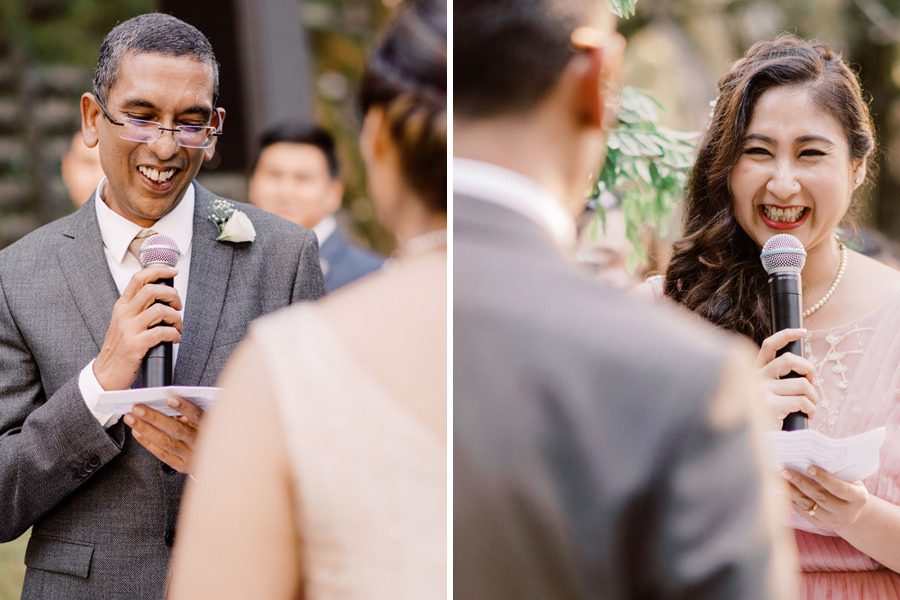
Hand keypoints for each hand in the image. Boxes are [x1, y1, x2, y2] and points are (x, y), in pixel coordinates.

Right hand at [94, 266, 182, 390]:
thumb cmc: (120, 348)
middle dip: (172, 295)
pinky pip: (161, 332)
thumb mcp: (124, 323)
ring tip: (178, 327)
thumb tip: (163, 297)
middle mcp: (124, 314)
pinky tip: (175, 338)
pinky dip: (174, 334)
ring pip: (160, 310)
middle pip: (152, 290)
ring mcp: (129, 329)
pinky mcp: (135, 345)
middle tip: (177, 306)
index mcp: (122, 306)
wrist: (106, 373)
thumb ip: (138, 309)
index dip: (158, 271)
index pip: (139, 279)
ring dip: (176, 318)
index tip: (172, 272)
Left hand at [124, 396, 203, 472]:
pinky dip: (148, 443)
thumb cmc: (209, 433)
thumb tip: (168, 402)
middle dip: (154, 418)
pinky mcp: (182, 465)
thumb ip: (192, 413)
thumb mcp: (209, 419)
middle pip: (176, 430)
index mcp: (210, 427)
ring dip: (145, 429)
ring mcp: (190, 456)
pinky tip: (137, 433)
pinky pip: (162, 454)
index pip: (198, 416)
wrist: (220, 459)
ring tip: (131, 419)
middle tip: (138, 408)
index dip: (185, 407)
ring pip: (165, 442)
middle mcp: (200, 443)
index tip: (170, 398)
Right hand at [754, 328, 817, 425]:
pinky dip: (812, 409)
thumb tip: (804, 378)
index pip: (768, 345)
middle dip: (808, 368)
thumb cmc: (761, 419)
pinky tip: (809, 415)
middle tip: (812, 382)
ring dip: (813, 395)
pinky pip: (802, 401)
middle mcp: (755, 378)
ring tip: (812, 405)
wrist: (747, 442)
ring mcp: (761, 391)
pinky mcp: (770, 406)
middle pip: (788, 360)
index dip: (787, 335)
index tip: (803, 331)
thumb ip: (775, 384)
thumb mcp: (763, 397)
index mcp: (753, 373)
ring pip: (801, 384)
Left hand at [782, 466, 868, 532]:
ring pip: (808, 505)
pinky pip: (802, 512)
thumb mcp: (851, 479)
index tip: (808, 467)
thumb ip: (836, 471)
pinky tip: (780, 489)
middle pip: (820, 496)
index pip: (839, 488)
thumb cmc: (849, 486)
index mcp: (858, 498)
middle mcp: (846, 512)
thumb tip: (810, 455)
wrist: (853, 512)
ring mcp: (833, 521)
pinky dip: (790, 499)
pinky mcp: (820, 525)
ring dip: (791, 491)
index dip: (824, 478)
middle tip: (785, 470)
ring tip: (779, 478)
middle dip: (801, 482)